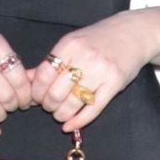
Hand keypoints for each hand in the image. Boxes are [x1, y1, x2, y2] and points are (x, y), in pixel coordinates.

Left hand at [29, 12, 159, 132]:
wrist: (133, 34)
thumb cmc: (99, 39)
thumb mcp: (72, 44)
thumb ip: (50, 62)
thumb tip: (26, 79)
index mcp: (69, 45)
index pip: (44, 75)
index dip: (36, 92)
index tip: (36, 98)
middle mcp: (85, 58)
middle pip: (56, 92)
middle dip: (48, 105)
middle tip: (49, 107)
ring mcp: (101, 71)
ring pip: (73, 103)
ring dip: (61, 115)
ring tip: (60, 115)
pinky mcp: (115, 84)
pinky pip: (93, 109)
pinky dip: (79, 121)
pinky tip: (71, 126)